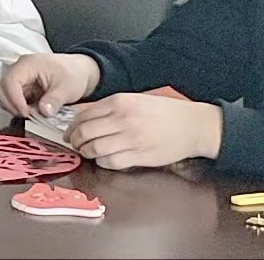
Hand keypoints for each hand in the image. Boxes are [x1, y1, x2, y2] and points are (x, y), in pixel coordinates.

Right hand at [0, 53, 99, 118]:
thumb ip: (54, 100)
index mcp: (28, 64)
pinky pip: (14, 99)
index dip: (15, 100)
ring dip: (16, 107)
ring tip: (33, 115)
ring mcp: (20, 79)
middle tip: (27, 117)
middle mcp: (20, 70)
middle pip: (2, 88)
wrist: (79, 71)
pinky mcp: (23, 87)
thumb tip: (43, 112)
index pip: (10, 81)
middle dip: (12, 105)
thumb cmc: (73, 73)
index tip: (25, 113)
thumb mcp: (68, 88)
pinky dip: (21, 108)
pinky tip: (34, 112)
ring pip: (6, 95)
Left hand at [66, 92, 223, 169]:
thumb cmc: (164, 112)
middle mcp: (123, 119)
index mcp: (120, 102)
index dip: (72, 126)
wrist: (193, 125)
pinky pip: (112, 162)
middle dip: (76, 141)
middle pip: (86, 133)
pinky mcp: (141, 156)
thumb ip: (110, 108)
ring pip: (96, 149)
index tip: (69, 132)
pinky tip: (104, 159)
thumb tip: (85, 119)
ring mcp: (132, 139)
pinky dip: (103, 162)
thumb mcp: (134, 100)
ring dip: (87, 153)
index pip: (84, 115)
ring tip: (87, 152)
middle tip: (75, 144)